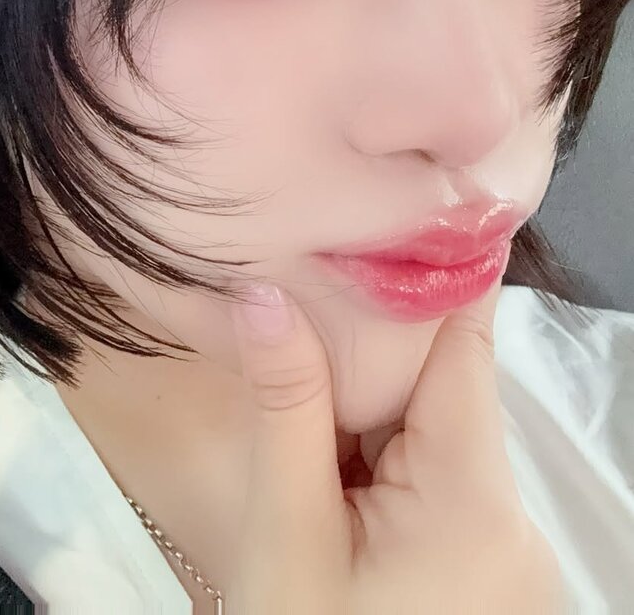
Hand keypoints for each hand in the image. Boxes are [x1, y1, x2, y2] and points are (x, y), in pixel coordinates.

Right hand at [226, 280, 565, 614]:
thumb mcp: (284, 532)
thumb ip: (286, 406)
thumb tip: (263, 292)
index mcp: (476, 501)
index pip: (465, 349)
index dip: (428, 277)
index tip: (389, 215)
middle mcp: (515, 519)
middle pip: (446, 390)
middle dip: (376, 354)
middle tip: (307, 297)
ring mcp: (506, 546)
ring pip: (436, 433)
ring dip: (375, 412)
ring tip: (309, 385)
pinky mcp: (486, 565)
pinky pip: (437, 479)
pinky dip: (386, 458)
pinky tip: (334, 463)